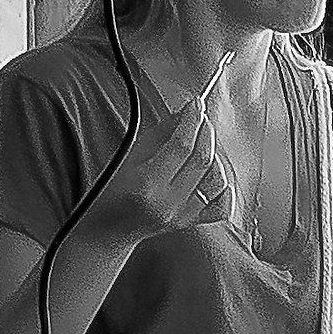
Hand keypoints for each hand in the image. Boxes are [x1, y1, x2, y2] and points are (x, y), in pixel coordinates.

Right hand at [90, 52, 234, 244]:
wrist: (108, 230)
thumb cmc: (113, 191)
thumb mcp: (130, 156)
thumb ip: (162, 133)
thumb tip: (188, 111)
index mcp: (147, 185)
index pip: (182, 146)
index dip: (193, 120)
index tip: (196, 103)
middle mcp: (168, 203)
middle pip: (203, 160)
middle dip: (205, 132)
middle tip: (200, 119)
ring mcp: (182, 217)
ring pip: (218, 180)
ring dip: (215, 157)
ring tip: (201, 146)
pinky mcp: (192, 224)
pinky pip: (223, 205)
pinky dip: (223, 187)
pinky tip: (211, 175)